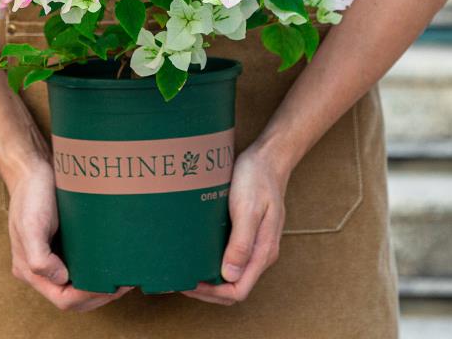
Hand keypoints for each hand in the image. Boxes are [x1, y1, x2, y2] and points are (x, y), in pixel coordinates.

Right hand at [7, 156, 132, 311]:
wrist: (33, 167)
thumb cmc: (30, 193)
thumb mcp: (30, 225)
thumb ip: (39, 258)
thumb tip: (62, 279)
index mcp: (29, 269)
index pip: (62, 298)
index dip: (87, 296)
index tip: (110, 284)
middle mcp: (42, 267)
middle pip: (74, 297)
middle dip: (100, 294)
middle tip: (125, 282)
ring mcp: (54, 255)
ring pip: (80, 283)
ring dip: (102, 284)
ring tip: (124, 275)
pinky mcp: (65, 242)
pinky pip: (83, 264)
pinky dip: (99, 267)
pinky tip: (115, 259)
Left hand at [182, 143, 287, 305]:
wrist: (268, 158)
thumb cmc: (257, 179)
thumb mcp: (247, 209)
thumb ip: (241, 243)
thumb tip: (229, 276)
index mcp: (263, 252)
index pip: (238, 290)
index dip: (213, 293)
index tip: (190, 283)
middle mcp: (261, 253)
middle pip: (235, 287)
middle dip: (209, 290)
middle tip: (183, 279)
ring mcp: (256, 244)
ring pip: (233, 274)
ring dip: (211, 278)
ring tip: (188, 268)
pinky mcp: (249, 233)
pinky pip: (232, 257)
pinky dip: (215, 262)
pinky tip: (199, 252)